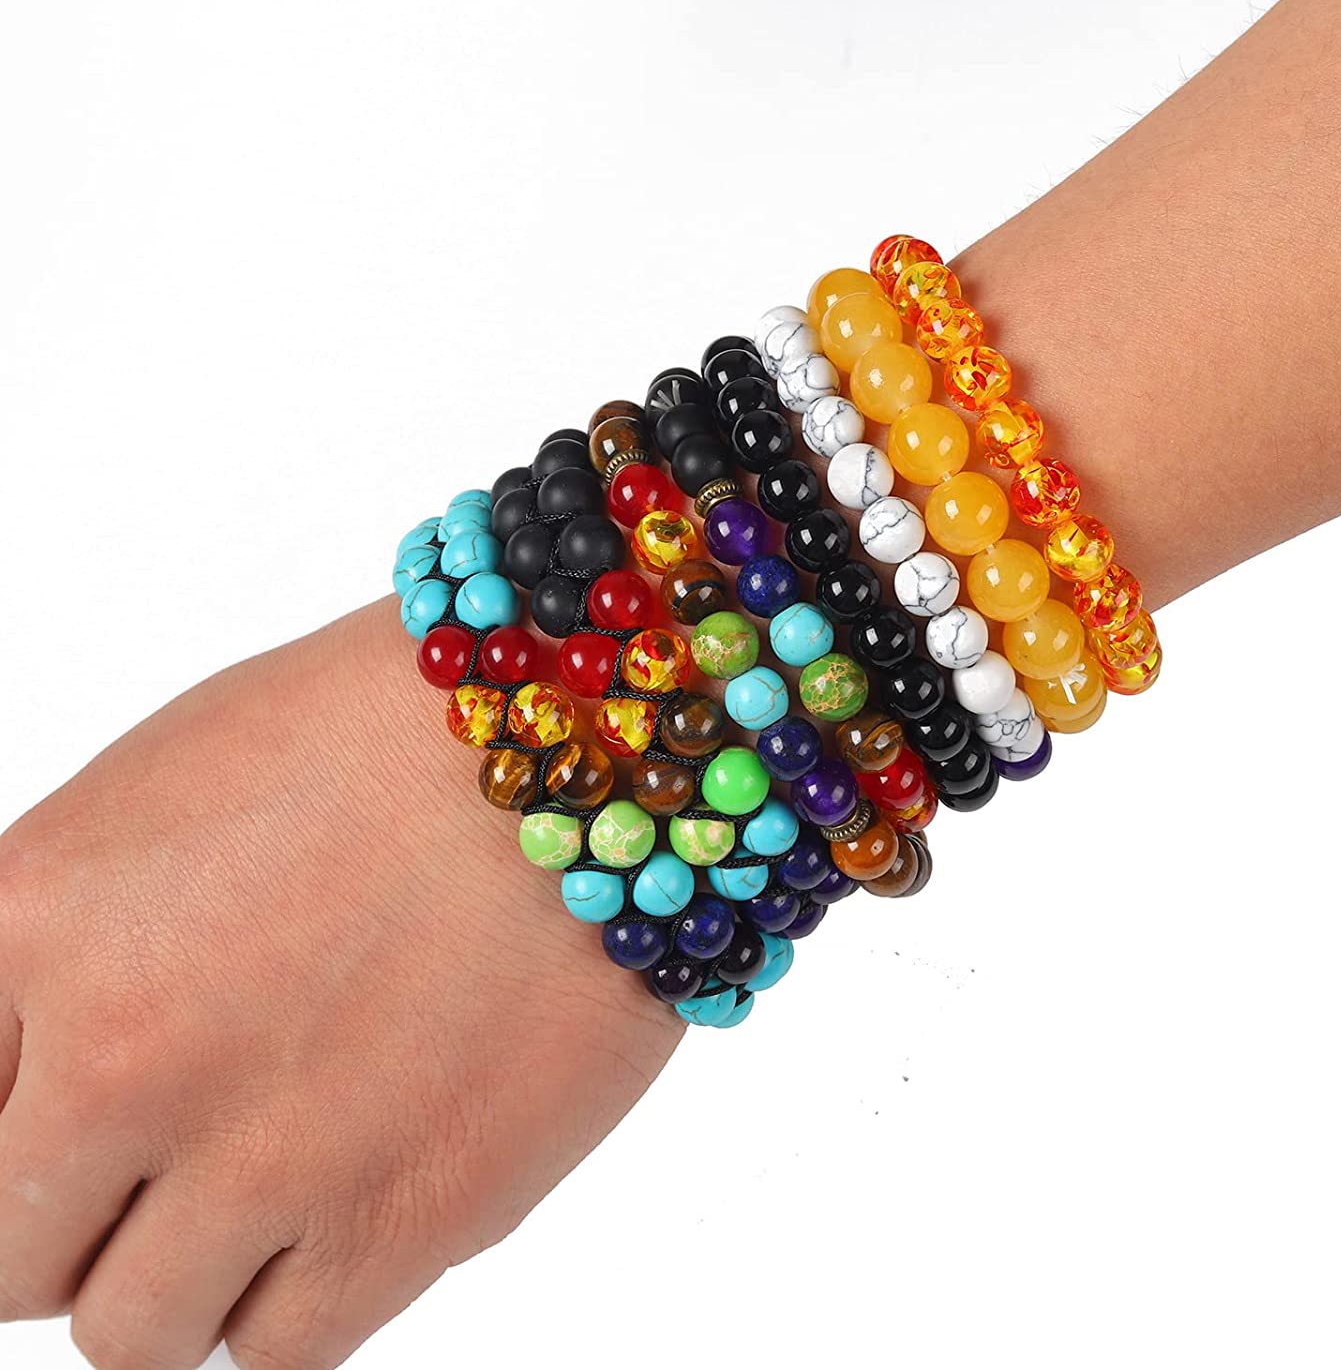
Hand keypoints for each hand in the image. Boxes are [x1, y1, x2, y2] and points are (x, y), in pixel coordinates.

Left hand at [0, 599, 680, 1369]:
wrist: (589, 732)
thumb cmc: (391, 727)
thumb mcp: (170, 784)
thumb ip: (62, 942)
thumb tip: (31, 1072)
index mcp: (38, 922)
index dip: (16, 1122)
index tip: (66, 1124)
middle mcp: (116, 1058)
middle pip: (10, 1257)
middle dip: (81, 1214)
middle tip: (169, 1156)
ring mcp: (256, 1155)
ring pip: (134, 1334)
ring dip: (189, 1267)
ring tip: (284, 1165)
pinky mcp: (398, 1219)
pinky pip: (279, 1350)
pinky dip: (299, 1290)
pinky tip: (359, 1187)